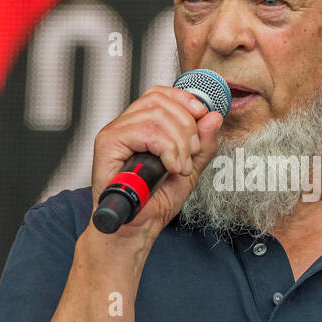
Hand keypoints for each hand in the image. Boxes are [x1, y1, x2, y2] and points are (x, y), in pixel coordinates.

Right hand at [90, 85, 223, 243]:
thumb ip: (203, 144)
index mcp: (142, 126)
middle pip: (160, 101)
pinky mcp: (107, 143)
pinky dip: (166, 149)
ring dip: (178, 143)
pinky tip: (169, 167)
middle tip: (190, 155)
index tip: (202, 116)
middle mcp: (126, 125)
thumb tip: (214, 116)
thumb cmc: (155, 202)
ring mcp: (115, 132)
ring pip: (156, 115)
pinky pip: (144, 131)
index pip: (160, 94)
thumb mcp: (190, 169)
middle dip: (187, 127)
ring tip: (179, 166)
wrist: (138, 228)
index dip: (185, 100)